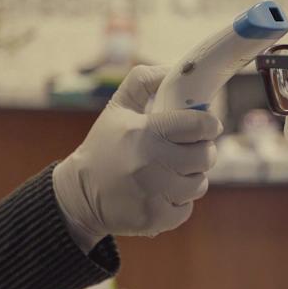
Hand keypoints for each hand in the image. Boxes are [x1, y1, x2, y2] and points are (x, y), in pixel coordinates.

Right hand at [53, 65, 222, 251]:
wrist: (79, 194)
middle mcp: (150, 163)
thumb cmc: (104, 146)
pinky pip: (186, 208)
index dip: (209, 124)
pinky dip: (178, 202)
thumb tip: (174, 70)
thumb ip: (143, 81)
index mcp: (144, 132)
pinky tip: (160, 193)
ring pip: (199, 183)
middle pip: (205, 156)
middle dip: (203, 151)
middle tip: (191, 150)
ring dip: (191, 177)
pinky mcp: (154, 218)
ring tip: (171, 172)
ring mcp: (153, 193)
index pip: (198, 125)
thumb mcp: (117, 108)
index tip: (208, 125)